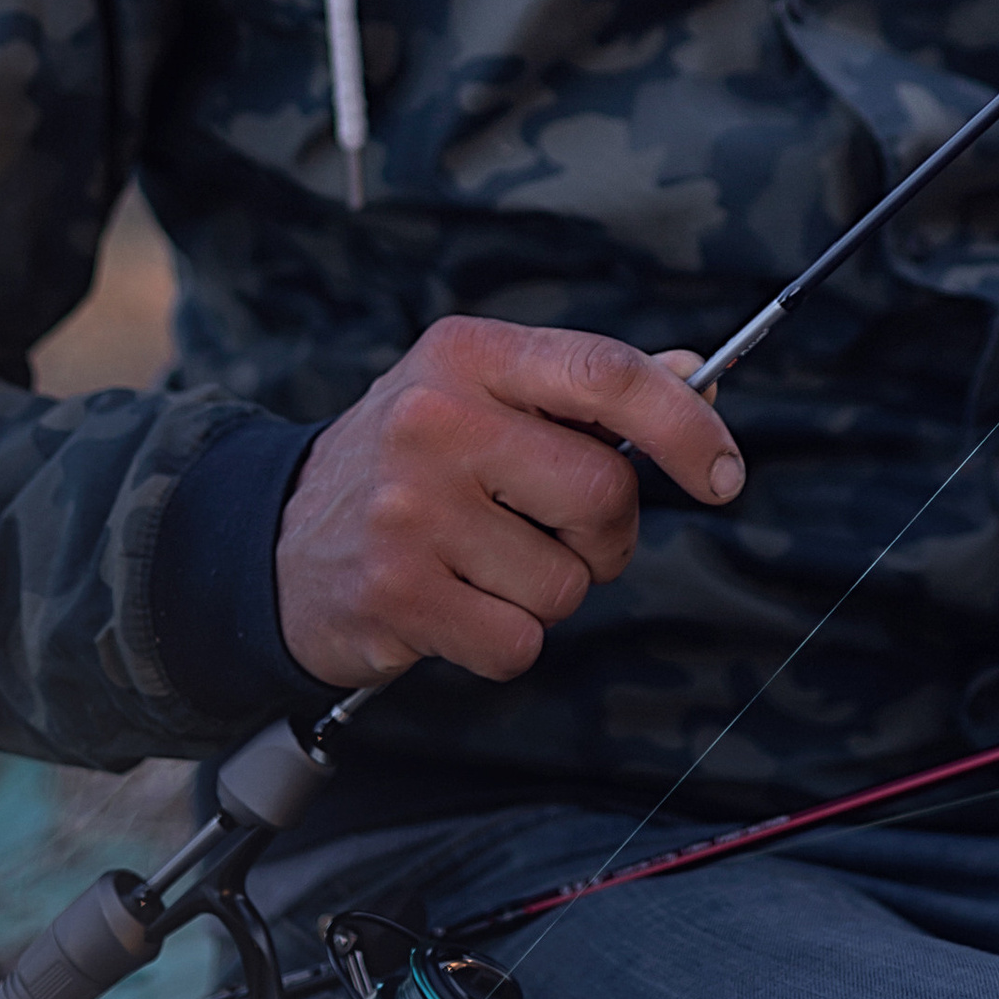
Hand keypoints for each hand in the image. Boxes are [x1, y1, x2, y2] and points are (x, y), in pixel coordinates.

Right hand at [275, 317, 743, 692]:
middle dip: (606, 532)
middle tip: (559, 533)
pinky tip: (456, 608)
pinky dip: (505, 641)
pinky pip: (518, 643)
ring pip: (566, 582)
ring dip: (547, 591)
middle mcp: (434, 420)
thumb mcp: (484, 393)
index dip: (685, 425)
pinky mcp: (395, 594)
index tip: (724, 473)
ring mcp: (410, 510)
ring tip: (484, 565)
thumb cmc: (412, 462)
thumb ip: (589, 388)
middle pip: (603, 491)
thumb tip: (699, 374)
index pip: (607, 373)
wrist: (274, 540)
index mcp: (468, 355)